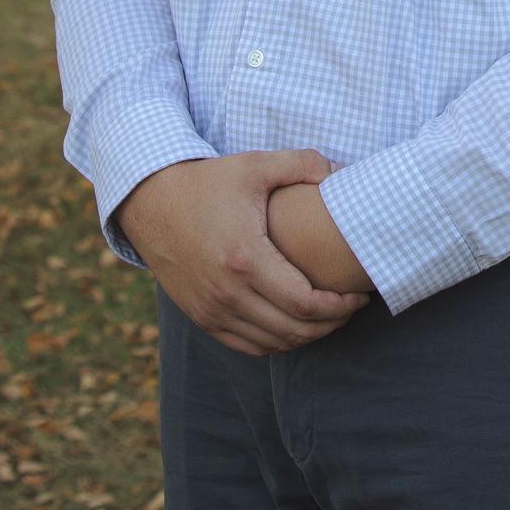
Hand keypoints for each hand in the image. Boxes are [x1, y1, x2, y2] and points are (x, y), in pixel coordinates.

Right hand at [117, 148, 368, 356]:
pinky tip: (295, 325)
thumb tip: (342, 172)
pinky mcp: (200, 316)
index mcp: (245, 258)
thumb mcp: (255, 165)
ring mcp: (210, 309)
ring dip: (306, 336)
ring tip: (329, 317)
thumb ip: (303, 164)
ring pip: (271, 343)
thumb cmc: (208, 182)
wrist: (151, 203)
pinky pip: (246, 346)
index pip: (304, 303)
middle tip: (351, 307)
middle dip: (330, 324)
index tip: (359, 296)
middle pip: (292, 330)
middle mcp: (226, 292)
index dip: (339, 306)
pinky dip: (276, 342)